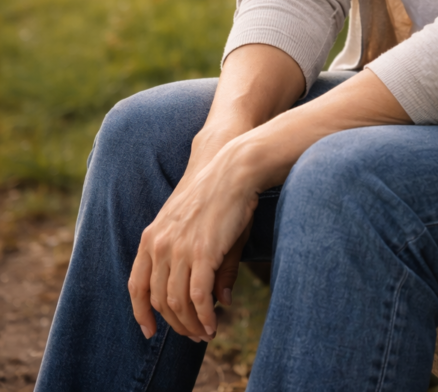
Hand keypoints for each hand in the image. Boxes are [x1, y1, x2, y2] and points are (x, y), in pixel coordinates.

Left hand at [128, 138, 260, 341]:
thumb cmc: (218, 196)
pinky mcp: (203, 252)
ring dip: (191, 325)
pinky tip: (213, 324)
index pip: (137, 285)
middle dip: (175, 324)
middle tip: (192, 336)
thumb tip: (220, 301)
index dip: (141, 313)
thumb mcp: (199, 230)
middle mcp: (159, 245)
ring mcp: (179, 249)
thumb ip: (203, 266)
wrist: (233, 169)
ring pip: (178, 303)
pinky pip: (198, 297)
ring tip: (206, 333)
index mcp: (151, 237)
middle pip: (159, 300)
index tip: (149, 331)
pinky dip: (204, 316)